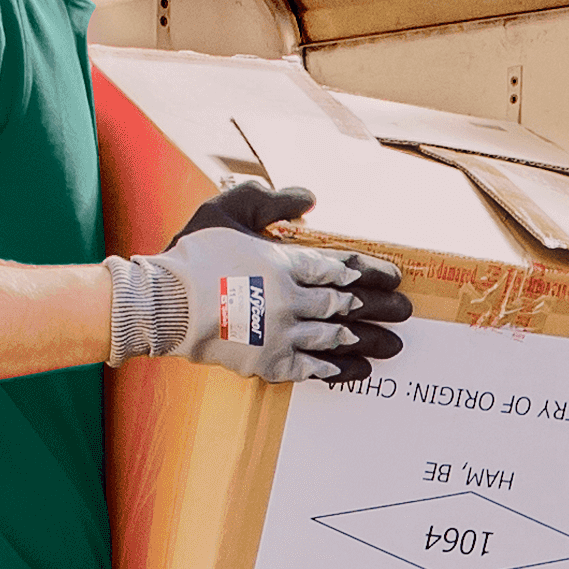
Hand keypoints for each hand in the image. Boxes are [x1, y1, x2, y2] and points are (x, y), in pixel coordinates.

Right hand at [106, 187, 413, 382]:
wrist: (161, 304)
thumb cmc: (193, 254)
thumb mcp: (228, 211)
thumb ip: (270, 200)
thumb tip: (310, 198)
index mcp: (284, 263)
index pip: (342, 267)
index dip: (372, 272)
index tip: (394, 278)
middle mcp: (291, 301)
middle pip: (348, 304)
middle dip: (382, 308)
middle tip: (407, 313)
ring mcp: (282, 335)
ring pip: (338, 339)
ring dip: (370, 342)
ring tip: (396, 346)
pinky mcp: (269, 364)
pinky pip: (315, 370)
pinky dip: (341, 370)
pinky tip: (361, 370)